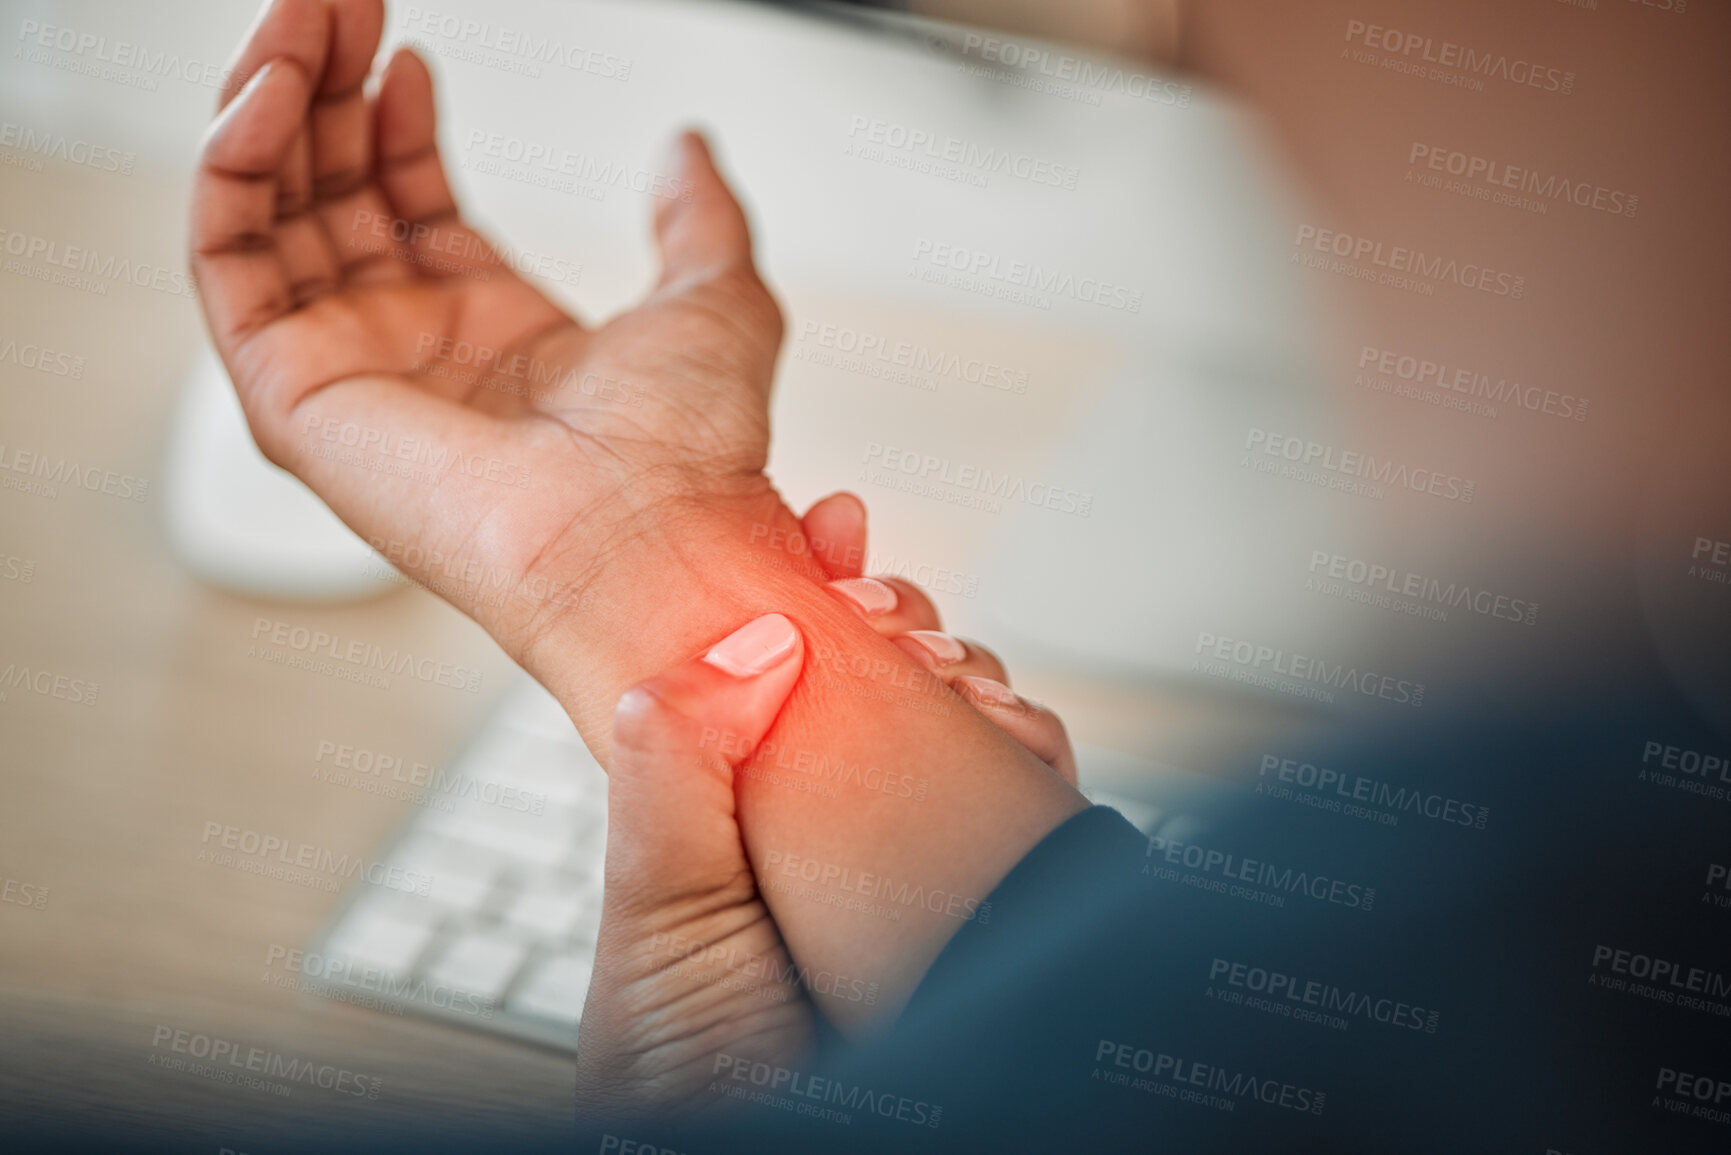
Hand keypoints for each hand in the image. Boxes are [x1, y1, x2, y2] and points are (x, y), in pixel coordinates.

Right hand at [193, 0, 802, 685]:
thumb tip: (689, 151)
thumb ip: (697, 218)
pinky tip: (267, 95)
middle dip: (325, 92)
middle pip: (332, 196)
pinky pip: (227, 264)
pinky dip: (232, 169)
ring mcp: (349, 375)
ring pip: (268, 217)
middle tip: (326, 5)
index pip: (410, 205)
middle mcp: (414, 354)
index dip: (397, 123)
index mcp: (497, 336)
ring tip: (292, 23)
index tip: (405, 52)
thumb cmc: (690, 456)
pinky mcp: (294, 397)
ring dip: (268, 107)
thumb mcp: (713, 302)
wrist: (651, 540)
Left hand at [578, 496, 1083, 1116]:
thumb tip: (746, 635)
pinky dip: (1029, 744)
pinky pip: (1027, 787)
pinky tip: (1012, 741)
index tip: (834, 522)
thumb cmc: (695, 1076)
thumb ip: (677, 778)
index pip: (781, 660)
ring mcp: (919, 847)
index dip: (809, 581)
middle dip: (905, 620)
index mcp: (744, 800)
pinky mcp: (996, 886)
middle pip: (884, 671)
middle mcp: (836, 814)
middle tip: (898, 613)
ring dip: (973, 676)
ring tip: (957, 683)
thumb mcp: (660, 920)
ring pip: (966, 716)